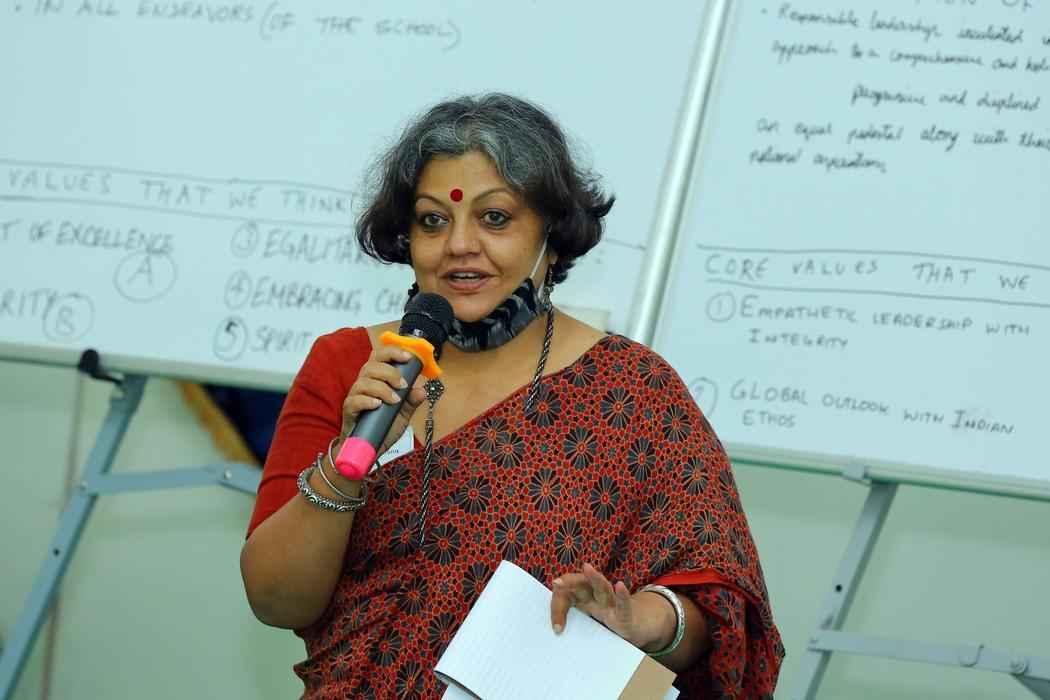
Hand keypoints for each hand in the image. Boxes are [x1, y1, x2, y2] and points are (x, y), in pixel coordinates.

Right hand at [341, 345, 426, 457]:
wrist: (369, 449)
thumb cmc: (383, 427)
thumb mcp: (402, 414)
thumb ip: (411, 402)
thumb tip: (422, 391)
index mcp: (377, 379)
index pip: (380, 357)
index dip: (393, 352)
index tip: (408, 357)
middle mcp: (364, 384)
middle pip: (371, 366)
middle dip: (390, 372)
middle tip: (403, 386)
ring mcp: (355, 397)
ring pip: (364, 382)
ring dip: (382, 388)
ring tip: (394, 400)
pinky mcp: (349, 411)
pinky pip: (355, 400)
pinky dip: (368, 400)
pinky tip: (378, 405)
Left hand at [549, 563, 671, 651]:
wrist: (634, 627)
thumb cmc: (606, 622)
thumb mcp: (586, 625)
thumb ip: (572, 624)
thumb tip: (557, 633)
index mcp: (583, 599)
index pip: (567, 596)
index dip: (558, 607)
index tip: (556, 628)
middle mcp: (596, 598)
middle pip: (582, 585)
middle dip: (570, 582)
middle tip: (556, 582)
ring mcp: (611, 605)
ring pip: (603, 588)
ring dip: (595, 578)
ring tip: (587, 567)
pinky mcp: (625, 616)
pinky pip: (623, 605)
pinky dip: (622, 596)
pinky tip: (620, 585)